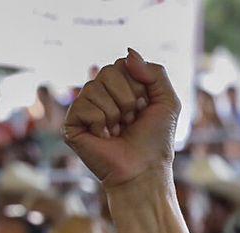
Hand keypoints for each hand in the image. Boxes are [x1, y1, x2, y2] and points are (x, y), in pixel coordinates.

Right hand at [63, 49, 179, 188]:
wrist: (144, 171)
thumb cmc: (156, 140)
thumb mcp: (167, 102)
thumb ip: (155, 72)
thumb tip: (128, 54)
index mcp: (119, 87)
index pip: (122, 64)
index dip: (137, 86)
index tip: (143, 108)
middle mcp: (100, 94)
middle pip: (107, 71)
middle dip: (127, 98)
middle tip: (131, 121)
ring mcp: (84, 108)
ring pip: (94, 87)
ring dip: (115, 113)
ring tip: (118, 131)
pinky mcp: (71, 123)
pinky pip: (83, 105)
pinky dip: (100, 122)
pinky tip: (104, 137)